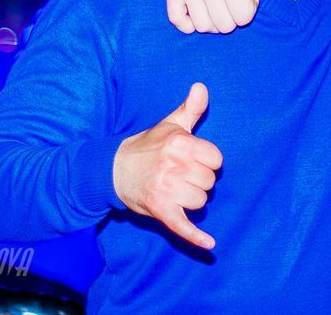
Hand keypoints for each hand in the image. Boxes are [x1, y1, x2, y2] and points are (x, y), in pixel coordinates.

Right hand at [113, 83, 223, 249]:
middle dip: (198, 180)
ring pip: (201, 201)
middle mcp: (174, 167)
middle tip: (179, 174)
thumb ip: (190, 108)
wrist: (114, 169)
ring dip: (191, 198)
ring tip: (174, 188)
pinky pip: (183, 226)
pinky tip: (209, 244)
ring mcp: (166, 190)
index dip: (207, 161)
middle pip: (209, 182)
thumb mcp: (170, 124)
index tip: (192, 159)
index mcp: (181, 144)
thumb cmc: (149, 145)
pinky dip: (196, 237)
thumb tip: (202, 86)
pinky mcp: (160, 210)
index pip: (216, 160)